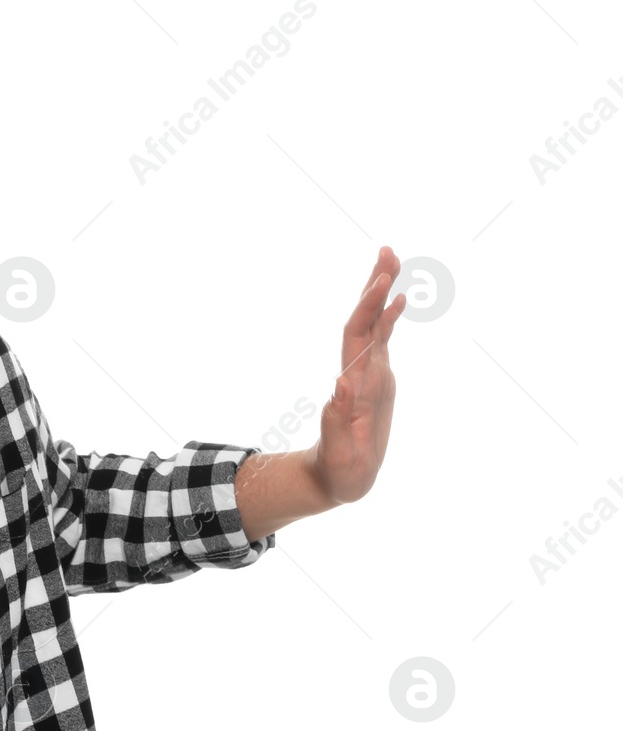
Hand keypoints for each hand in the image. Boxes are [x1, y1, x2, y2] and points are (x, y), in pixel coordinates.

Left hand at [311, 246, 406, 505]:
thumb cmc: (337, 470)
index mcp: (353, 386)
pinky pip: (383, 343)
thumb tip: (340, 382)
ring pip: (374, 326)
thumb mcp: (339, 452)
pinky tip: (400, 300)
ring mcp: (368, 375)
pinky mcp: (377, 382)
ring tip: (391, 261)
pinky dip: (390, 320)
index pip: (358, 337)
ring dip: (381, 295)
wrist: (331, 478)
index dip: (369, 309)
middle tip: (386, 251)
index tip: (380, 283)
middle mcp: (359, 374)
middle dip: (375, 287)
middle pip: (364, 321)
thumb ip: (336, 420)